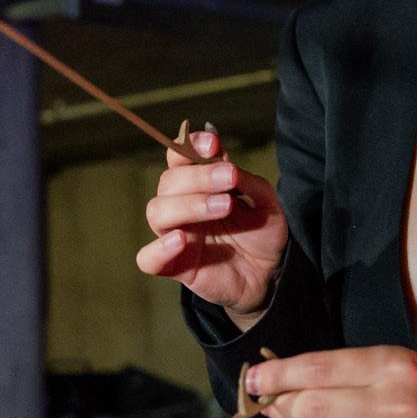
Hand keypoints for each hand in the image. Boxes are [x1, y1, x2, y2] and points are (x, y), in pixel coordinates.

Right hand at [135, 124, 287, 317]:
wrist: (268, 274)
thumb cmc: (261, 234)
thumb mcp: (266, 204)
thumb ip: (249, 183)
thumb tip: (228, 162)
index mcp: (199, 185)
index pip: (179, 158)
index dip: (189, 145)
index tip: (212, 143)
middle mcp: (181, 207)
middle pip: (168, 182)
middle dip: (199, 177)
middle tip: (230, 177)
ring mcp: (175, 235)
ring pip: (157, 212)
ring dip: (189, 204)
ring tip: (225, 206)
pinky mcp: (174, 266)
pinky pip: (148, 259)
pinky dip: (158, 248)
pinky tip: (180, 240)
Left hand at [250, 346, 416, 417]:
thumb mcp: (395, 370)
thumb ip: (344, 373)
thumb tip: (278, 383)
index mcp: (393, 365)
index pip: (319, 368)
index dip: (278, 374)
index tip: (254, 380)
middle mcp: (396, 402)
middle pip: (312, 407)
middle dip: (285, 408)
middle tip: (276, 408)